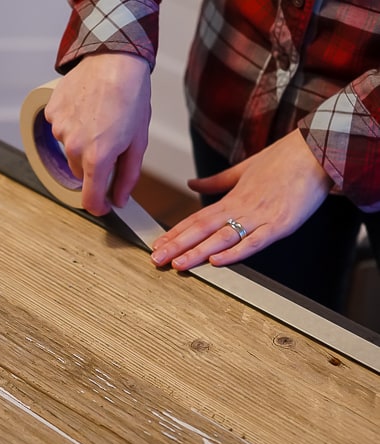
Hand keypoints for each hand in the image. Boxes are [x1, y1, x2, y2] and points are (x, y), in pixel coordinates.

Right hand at [44, 52, 151, 215]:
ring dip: (82, 142)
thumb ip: (128, 177)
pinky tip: (86, 109)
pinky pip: (60, 128)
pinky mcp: (52, 113)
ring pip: (69, 150)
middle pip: (80, 172)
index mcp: (97, 158)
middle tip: (111, 142)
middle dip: (94, 165)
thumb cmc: (130, 98)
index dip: (97, 206)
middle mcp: (74, 147)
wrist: (114, 60)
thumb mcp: (138, 142)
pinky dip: (72, 124)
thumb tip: (119, 199)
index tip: (102, 205)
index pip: (89, 199)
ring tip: (100, 119)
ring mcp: (60, 129)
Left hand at [150, 129, 333, 269]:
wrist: (316, 151)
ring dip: (198, 252)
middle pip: (202, 230)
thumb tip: (191, 184)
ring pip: (222, 238)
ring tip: (179, 263)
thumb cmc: (282, 160)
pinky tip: (217, 261)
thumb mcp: (243, 169)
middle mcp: (241, 208)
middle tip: (157, 259)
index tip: (158, 245)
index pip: (196, 219)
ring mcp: (260, 217)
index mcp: (232, 198)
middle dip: (178, 246)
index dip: (175, 233)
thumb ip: (215, 182)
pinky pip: (254, 242)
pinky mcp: (280, 224)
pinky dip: (235, 253)